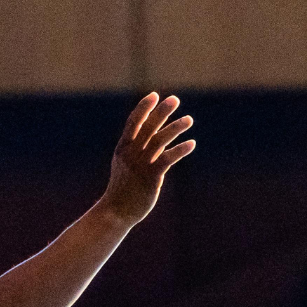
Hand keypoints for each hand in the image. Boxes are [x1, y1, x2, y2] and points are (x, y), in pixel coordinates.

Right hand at [100, 92, 194, 225]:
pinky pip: (167, 159)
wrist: (116, 211)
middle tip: (174, 99)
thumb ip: (135, 149)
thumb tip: (151, 137)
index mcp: (123, 148)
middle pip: (147, 127)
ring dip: (175, 128)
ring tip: (189, 120)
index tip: (154, 95)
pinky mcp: (151, 177)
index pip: (133, 123)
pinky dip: (180, 150)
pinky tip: (191, 143)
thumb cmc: (122, 188)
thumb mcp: (124, 164)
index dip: (144, 108)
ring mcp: (141, 165)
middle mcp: (131, 153)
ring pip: (159, 140)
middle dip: (161, 112)